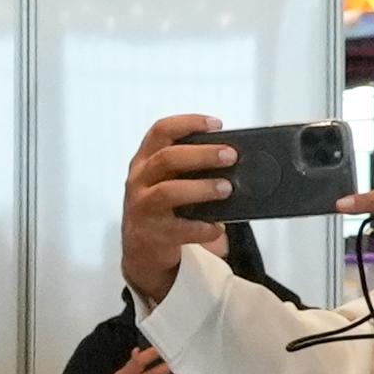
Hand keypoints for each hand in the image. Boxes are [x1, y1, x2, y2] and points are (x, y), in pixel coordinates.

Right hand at [122, 115, 235, 305]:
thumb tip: (234, 161)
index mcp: (145, 162)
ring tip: (226, 189)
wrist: (142, 250)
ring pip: (168, 192)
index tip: (216, 124)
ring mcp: (142, 207)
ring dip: (201, 188)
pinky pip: (179, 229)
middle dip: (202, 155)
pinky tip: (217, 227)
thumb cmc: (163, 208)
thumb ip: (191, 169)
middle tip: (231, 156)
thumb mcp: (168, 181)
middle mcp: (139, 181)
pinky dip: (202, 228)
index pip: (160, 132)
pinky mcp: (151, 233)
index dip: (188, 123)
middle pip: (167, 158)